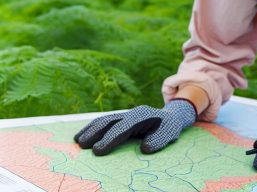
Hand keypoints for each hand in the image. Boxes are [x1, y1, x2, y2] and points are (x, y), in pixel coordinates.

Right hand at [74, 98, 196, 154]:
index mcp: (142, 115)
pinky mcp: (122, 119)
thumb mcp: (170, 132)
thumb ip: (159, 139)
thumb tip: (145, 148)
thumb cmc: (170, 126)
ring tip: (77, 140)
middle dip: (95, 132)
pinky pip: (106, 121)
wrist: (171, 116)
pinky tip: (83, 135)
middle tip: (81, 145)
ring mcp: (126, 114)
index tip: (98, 150)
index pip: (123, 126)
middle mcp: (132, 112)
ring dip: (90, 129)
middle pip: (110, 120)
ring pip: (105, 119)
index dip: (110, 138)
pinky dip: (93, 127)